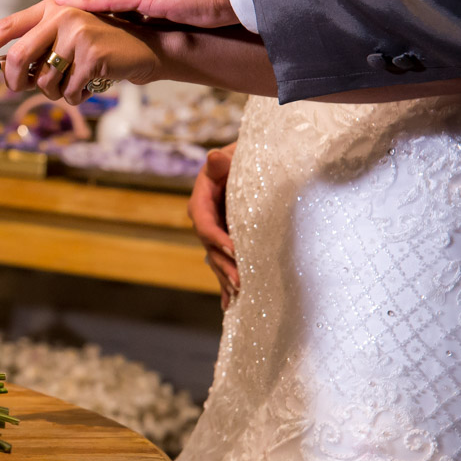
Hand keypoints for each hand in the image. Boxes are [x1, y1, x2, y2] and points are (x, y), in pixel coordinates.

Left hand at [0, 0, 160, 104]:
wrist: (145, 46)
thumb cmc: (99, 48)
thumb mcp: (65, 38)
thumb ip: (36, 48)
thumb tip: (3, 72)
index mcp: (49, 8)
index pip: (5, 28)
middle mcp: (61, 14)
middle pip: (17, 59)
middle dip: (16, 82)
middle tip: (24, 88)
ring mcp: (76, 33)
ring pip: (43, 81)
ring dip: (55, 91)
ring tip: (75, 79)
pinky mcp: (92, 54)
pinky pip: (68, 91)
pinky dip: (76, 96)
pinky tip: (91, 83)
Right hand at [188, 142, 238, 309]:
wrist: (257, 161)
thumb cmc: (249, 156)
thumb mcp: (237, 155)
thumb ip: (224, 161)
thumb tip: (214, 157)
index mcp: (203, 196)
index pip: (203, 220)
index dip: (216, 237)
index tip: (233, 250)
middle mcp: (206, 216)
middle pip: (209, 245)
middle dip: (224, 265)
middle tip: (240, 283)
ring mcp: (216, 230)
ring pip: (216, 258)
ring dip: (226, 278)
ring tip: (237, 298)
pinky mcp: (227, 240)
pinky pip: (225, 263)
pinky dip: (227, 284)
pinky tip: (230, 305)